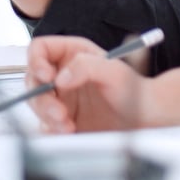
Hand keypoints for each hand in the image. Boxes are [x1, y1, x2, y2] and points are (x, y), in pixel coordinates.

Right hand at [26, 36, 144, 132]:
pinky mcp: (62, 119)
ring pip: (36, 103)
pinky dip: (52, 129)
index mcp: (71, 53)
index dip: (36, 61)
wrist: (145, 118)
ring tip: (67, 125)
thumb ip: (85, 67)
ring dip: (47, 115)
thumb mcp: (112, 71)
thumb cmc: (133, 89)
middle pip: (33, 79)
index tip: (47, 77)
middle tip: (59, 112)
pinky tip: (70, 131)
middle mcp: (62, 73)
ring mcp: (61, 97)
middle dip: (41, 97)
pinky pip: (45, 123)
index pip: (40, 48)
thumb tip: (59, 78)